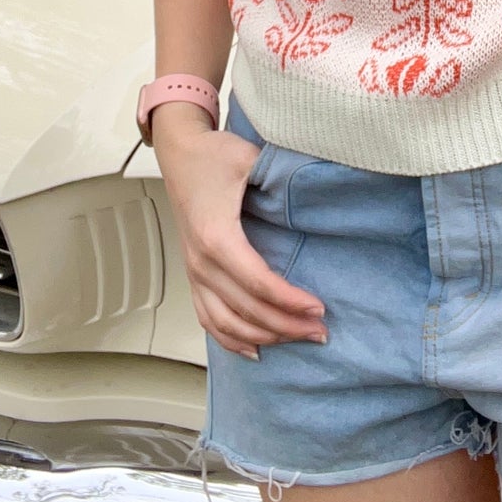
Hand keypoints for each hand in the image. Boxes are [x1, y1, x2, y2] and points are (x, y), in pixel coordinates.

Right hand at [151, 105, 327, 358]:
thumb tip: (314, 194)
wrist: (180, 152)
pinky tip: (256, 350)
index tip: (319, 307)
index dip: (290, 301)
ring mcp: (195, 272)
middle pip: (247, 311)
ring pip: (227, 324)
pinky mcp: (194, 274)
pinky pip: (208, 319)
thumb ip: (279, 177)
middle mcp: (201, 262)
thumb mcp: (249, 159)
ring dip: (264, 338)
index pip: (258, 284)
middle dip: (287, 326)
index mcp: (216, 237)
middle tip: (321, 331)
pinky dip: (231, 340)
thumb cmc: (213, 155)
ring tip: (298, 339)